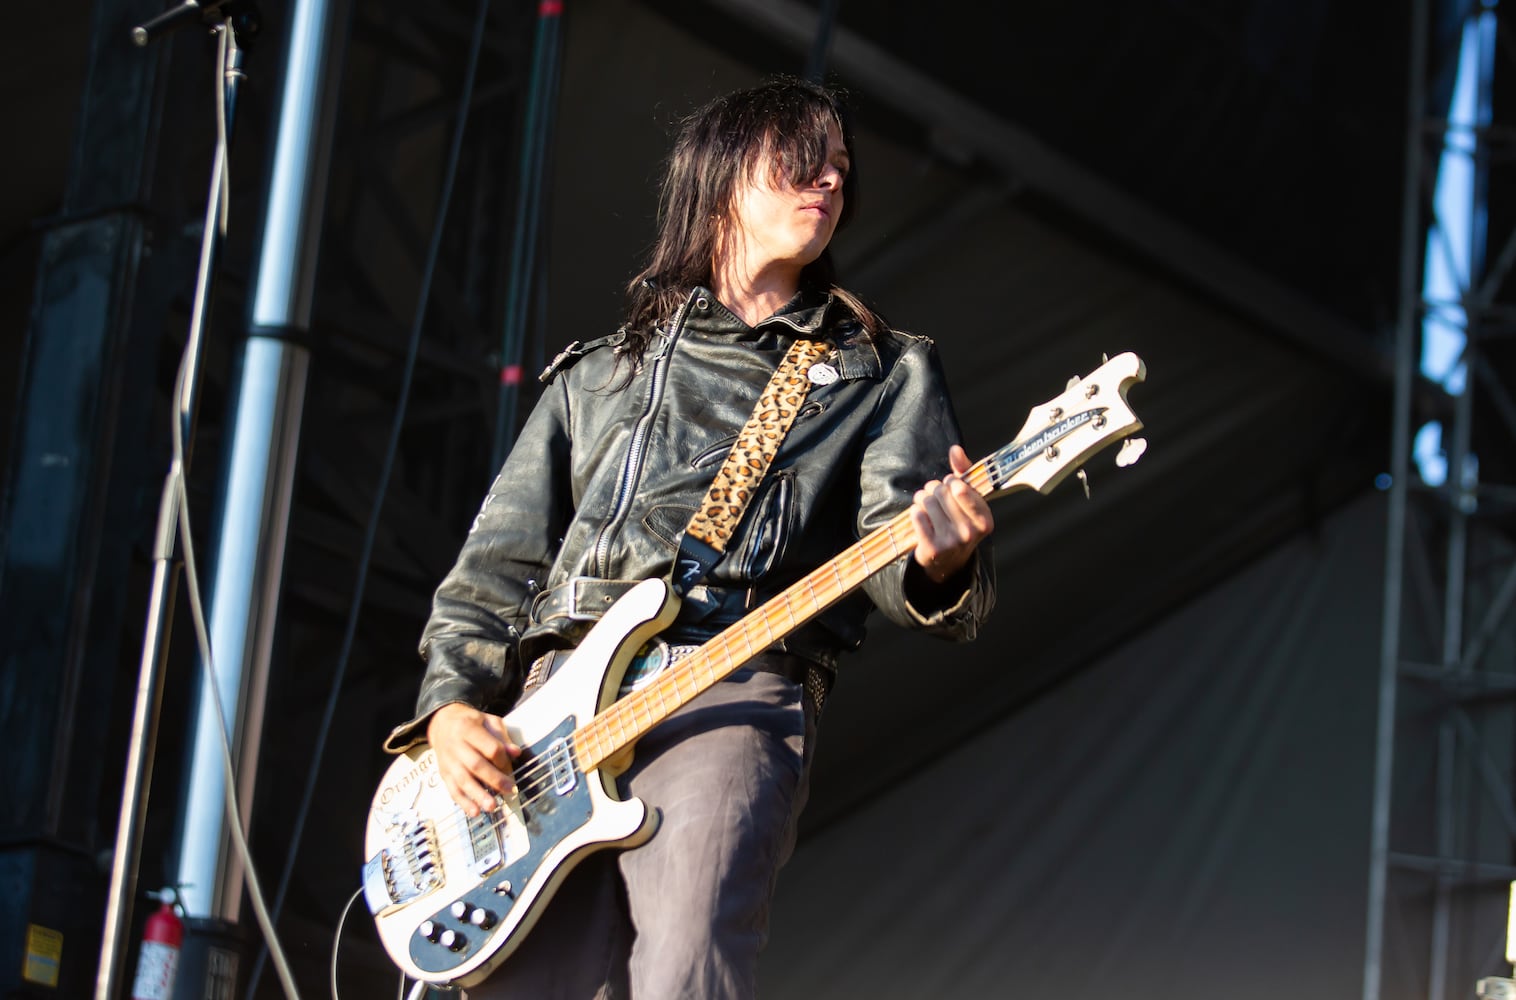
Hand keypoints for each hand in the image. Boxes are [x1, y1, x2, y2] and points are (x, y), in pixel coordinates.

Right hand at [427, 703, 520, 816]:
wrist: (441, 723)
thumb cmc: (470, 722)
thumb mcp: (488, 721)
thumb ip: (502, 736)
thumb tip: (516, 752)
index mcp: (468, 728)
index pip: (489, 747)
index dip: (502, 758)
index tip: (511, 765)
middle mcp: (455, 745)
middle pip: (476, 765)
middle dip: (494, 779)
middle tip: (510, 790)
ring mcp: (448, 761)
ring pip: (463, 780)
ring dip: (478, 795)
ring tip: (492, 807)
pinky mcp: (444, 773)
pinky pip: (452, 790)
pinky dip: (463, 802)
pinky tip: (474, 812)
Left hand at [909, 444, 993, 583]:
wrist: (947, 560)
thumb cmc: (958, 521)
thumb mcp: (968, 498)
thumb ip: (963, 471)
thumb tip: (955, 449)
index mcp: (985, 520)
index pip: (960, 488)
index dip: (951, 483)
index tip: (952, 488)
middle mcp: (970, 532)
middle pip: (941, 492)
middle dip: (935, 490)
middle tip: (936, 497)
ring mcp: (951, 541)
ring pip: (927, 501)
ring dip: (922, 499)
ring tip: (927, 506)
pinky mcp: (932, 548)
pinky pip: (916, 515)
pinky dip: (915, 512)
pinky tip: (920, 518)